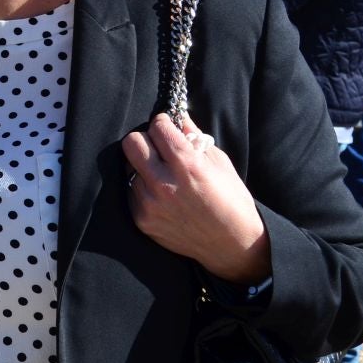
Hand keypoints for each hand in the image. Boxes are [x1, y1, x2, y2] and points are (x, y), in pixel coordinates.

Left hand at [123, 112, 269, 284]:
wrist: (232, 245)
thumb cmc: (231, 201)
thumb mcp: (221, 164)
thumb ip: (195, 138)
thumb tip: (178, 117)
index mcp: (188, 167)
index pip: (158, 129)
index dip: (163, 123)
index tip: (166, 125)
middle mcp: (164, 184)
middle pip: (132, 143)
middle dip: (145, 139)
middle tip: (158, 145)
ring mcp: (149, 203)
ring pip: (130, 168)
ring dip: (144, 166)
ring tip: (164, 175)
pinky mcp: (141, 219)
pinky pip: (131, 191)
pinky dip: (143, 188)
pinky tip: (162, 195)